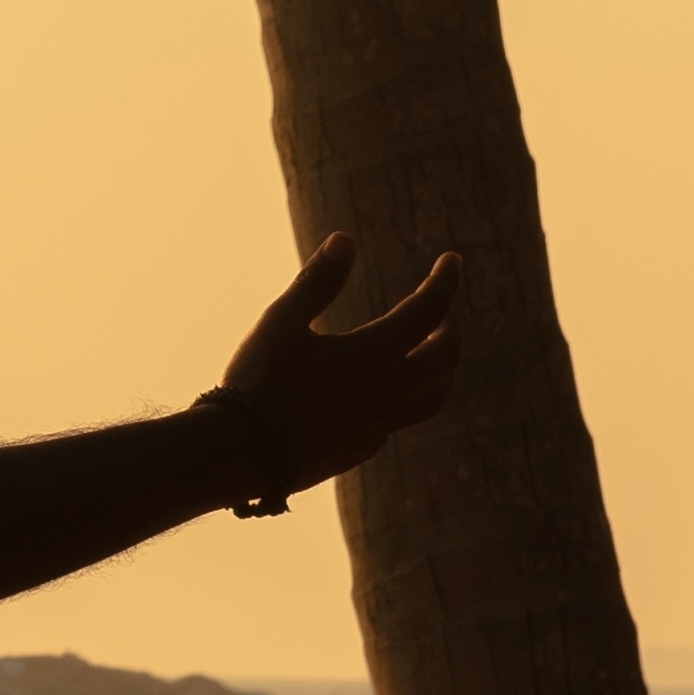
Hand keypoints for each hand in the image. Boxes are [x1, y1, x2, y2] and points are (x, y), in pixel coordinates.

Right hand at [212, 240, 456, 501]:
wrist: (241, 454)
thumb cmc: (259, 381)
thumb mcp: (281, 321)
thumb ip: (317, 281)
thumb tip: (344, 240)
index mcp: (373, 355)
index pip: (428, 310)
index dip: (444, 281)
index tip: (452, 261)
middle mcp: (387, 392)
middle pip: (445, 358)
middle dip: (449, 329)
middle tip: (442, 313)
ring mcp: (378, 426)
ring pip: (433, 397)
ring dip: (441, 370)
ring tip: (429, 354)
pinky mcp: (362, 449)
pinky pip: (400, 421)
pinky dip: (406, 398)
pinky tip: (384, 393)